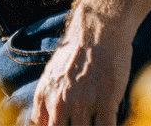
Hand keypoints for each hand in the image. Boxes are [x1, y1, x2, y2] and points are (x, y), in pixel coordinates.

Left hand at [32, 8, 132, 124]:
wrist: (97, 33)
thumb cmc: (75, 54)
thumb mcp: (50, 76)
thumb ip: (46, 101)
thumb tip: (41, 122)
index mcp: (44, 96)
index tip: (62, 125)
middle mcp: (60, 102)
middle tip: (80, 122)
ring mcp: (83, 104)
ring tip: (92, 122)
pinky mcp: (105, 102)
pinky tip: (109, 123)